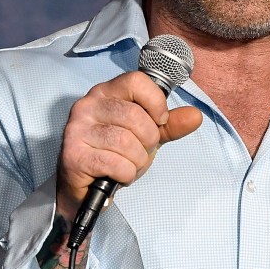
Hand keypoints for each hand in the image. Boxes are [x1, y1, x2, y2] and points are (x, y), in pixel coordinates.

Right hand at [56, 70, 202, 221]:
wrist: (86, 187)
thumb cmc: (115, 154)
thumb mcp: (147, 136)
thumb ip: (170, 125)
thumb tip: (196, 116)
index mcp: (106, 92)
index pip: (136, 81)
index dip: (156, 103)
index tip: (159, 121)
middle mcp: (87, 106)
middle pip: (135, 116)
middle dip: (148, 141)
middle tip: (141, 151)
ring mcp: (76, 130)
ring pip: (126, 142)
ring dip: (137, 160)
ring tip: (128, 165)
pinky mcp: (74, 155)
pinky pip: (116, 163)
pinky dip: (125, 174)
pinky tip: (117, 175)